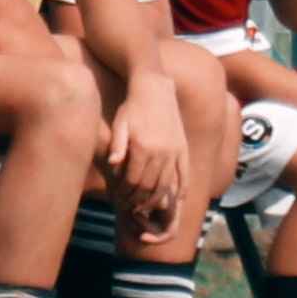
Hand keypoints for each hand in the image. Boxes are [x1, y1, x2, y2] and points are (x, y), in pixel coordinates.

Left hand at [101, 107, 192, 224]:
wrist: (155, 89)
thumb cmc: (132, 107)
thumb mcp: (120, 124)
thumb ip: (117, 145)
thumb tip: (112, 164)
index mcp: (143, 147)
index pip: (133, 181)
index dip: (125, 194)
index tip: (118, 200)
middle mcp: (161, 152)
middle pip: (149, 187)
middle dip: (138, 201)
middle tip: (130, 208)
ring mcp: (174, 152)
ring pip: (166, 185)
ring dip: (155, 200)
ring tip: (145, 206)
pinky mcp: (183, 150)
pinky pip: (184, 175)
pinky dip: (180, 190)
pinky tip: (175, 200)